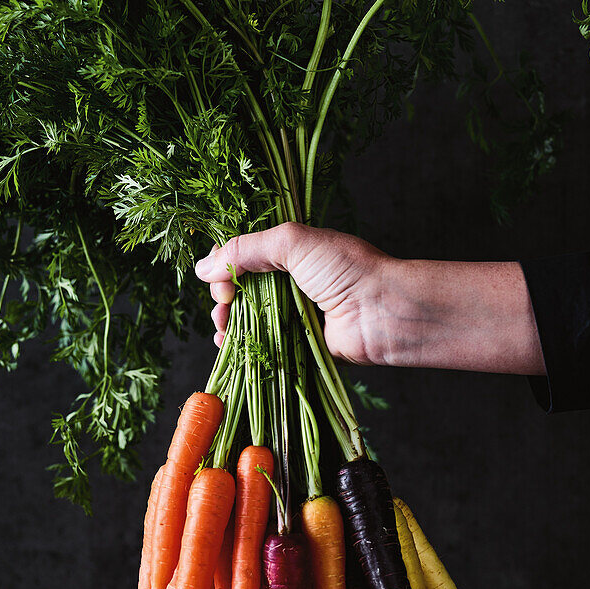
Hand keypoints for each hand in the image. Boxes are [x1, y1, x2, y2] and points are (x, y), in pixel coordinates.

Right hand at [194, 222, 545, 374]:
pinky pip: (263, 344)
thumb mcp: (293, 242)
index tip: (218, 278)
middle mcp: (291, 281)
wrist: (384, 312)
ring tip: (222, 328)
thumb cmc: (347, 270)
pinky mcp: (299, 343)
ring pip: (247, 318)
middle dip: (222, 296)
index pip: (244, 256)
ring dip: (227, 322)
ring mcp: (295, 314)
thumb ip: (246, 249)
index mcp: (291, 251)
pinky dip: (243, 345)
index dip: (225, 266)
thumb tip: (204, 266)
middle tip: (222, 305)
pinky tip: (229, 346)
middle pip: (241, 288)